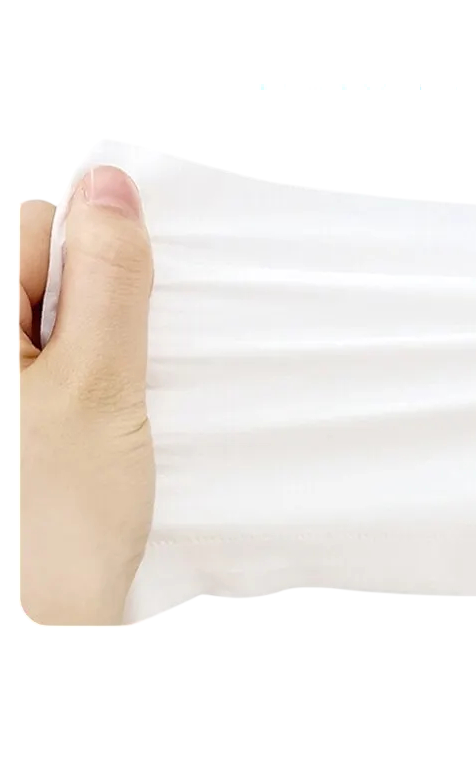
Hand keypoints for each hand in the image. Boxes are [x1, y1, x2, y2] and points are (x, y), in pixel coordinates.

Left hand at [20, 167, 154, 624]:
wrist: (51, 625)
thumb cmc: (51, 519)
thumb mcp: (93, 386)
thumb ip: (106, 280)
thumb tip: (112, 183)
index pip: (40, 226)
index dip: (97, 252)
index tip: (126, 308)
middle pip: (59, 267)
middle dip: (108, 298)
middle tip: (120, 367)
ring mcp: (16, 381)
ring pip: (80, 316)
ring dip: (118, 340)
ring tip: (125, 399)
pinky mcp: (38, 411)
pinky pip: (84, 360)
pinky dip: (116, 372)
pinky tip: (123, 415)